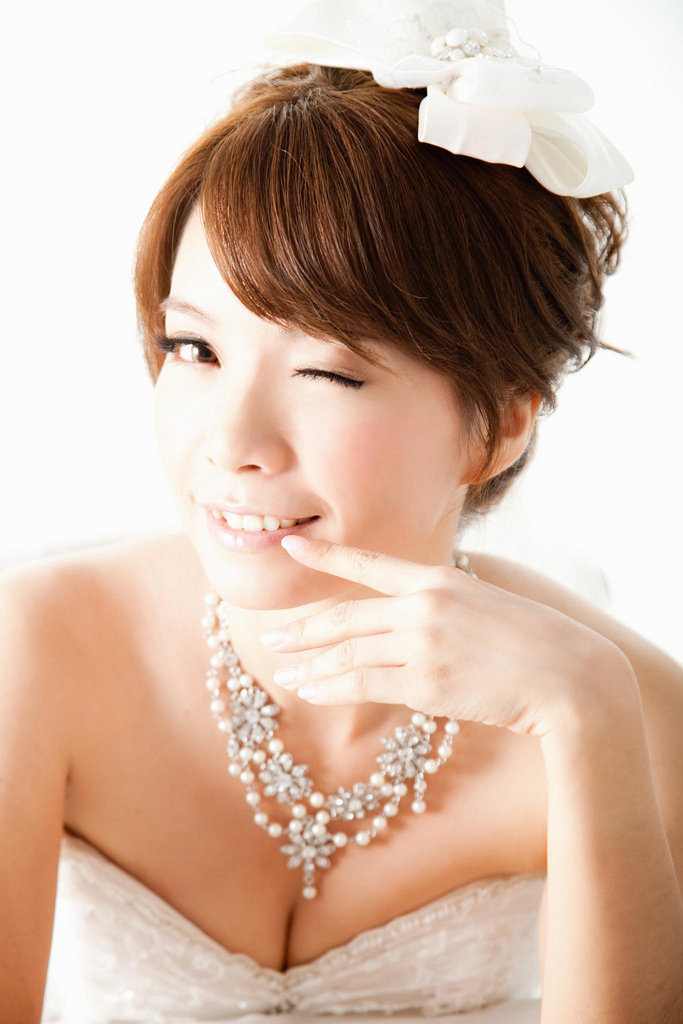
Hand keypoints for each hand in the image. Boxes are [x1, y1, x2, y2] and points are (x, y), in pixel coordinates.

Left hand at [260, 535, 611, 738]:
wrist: (569, 676)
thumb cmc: (530, 642)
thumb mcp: (482, 605)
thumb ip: (436, 608)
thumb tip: (397, 623)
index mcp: (438, 579)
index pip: (369, 563)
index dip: (325, 556)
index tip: (290, 548)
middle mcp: (424, 606)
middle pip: (347, 615)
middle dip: (304, 628)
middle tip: (271, 635)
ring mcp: (424, 644)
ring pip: (349, 653)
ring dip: (311, 664)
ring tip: (285, 671)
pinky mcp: (427, 683)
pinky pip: (364, 685)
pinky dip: (332, 688)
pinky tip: (312, 692)